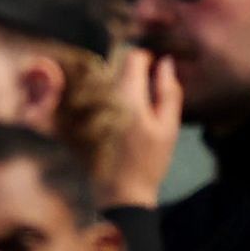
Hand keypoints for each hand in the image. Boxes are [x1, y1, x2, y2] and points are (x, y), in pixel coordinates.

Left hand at [99, 45, 183, 208]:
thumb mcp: (168, 128)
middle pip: (116, 66)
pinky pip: (93, 97)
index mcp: (126, 96)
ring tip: (133, 109)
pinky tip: (117, 120)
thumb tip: (167, 62)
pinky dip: (105, 100)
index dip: (147, 59)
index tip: (156, 71)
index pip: (132, 57)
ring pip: (104, 80)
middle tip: (147, 93)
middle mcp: (102, 97)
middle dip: (133, 72)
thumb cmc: (149, 162)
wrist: (121, 194)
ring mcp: (88, 108)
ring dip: (120, 86)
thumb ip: (169, 92)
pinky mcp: (80, 119)